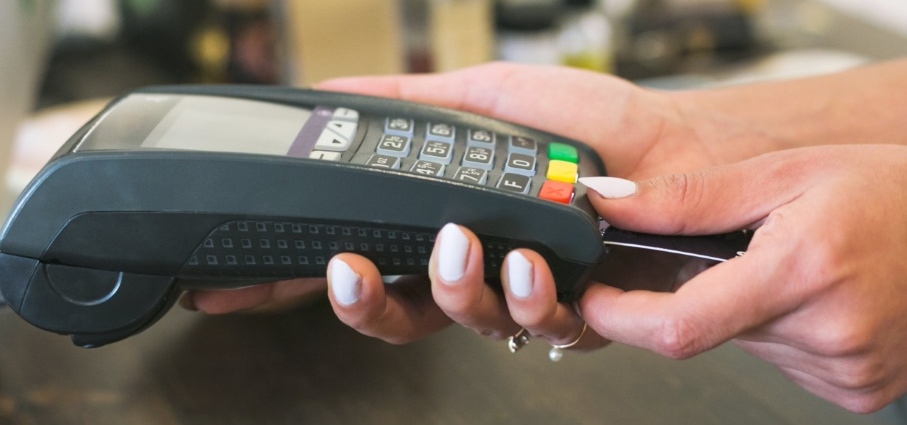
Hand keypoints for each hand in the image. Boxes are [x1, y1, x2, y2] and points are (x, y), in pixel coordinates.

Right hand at [183, 63, 779, 344]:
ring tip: (457, 244)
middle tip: (348, 270)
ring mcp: (518, 292)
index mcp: (438, 222)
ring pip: (454, 323)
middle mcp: (469, 266)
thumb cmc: (586, 127)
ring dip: (445, 289)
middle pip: (389, 312)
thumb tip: (330, 95)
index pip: (353, 256)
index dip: (292, 278)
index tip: (229, 288)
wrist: (671, 148)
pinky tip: (526, 263)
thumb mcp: (482, 98)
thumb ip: (404, 102)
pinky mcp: (572, 311)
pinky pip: (533, 326)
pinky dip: (522, 297)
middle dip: (358, 302)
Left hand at [575, 144, 906, 411]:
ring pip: (740, 344)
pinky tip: (805, 294)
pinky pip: (779, 360)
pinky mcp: (854, 388)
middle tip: (728, 251)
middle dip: (690, 293)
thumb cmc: (892, 195)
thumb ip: (690, 198)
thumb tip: (612, 203)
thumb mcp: (786, 173)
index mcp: (805, 272)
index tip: (595, 297)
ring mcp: (844, 370)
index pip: (680, 325)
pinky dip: (771, 327)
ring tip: (783, 263)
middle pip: (706, 331)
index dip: (621, 316)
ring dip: (735, 308)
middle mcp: (827, 333)